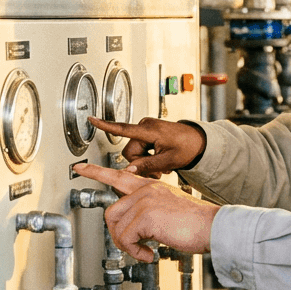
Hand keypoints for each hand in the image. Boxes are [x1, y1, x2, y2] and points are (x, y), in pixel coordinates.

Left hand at [73, 163, 220, 261]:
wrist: (214, 227)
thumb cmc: (198, 224)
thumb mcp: (169, 210)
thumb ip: (149, 212)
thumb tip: (133, 230)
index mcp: (151, 186)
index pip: (119, 174)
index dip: (95, 172)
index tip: (79, 168)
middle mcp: (146, 189)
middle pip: (111, 212)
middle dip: (119, 235)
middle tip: (135, 246)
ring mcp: (145, 200)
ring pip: (117, 227)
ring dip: (128, 245)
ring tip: (145, 250)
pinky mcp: (146, 215)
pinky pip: (127, 239)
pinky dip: (135, 252)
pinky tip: (150, 253)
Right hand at [88, 116, 204, 177]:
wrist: (199, 142)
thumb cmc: (188, 147)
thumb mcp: (168, 160)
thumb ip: (147, 165)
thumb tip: (128, 170)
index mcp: (150, 130)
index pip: (123, 128)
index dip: (106, 126)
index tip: (91, 119)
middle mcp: (145, 126)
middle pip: (130, 152)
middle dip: (141, 163)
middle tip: (158, 170)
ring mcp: (147, 130)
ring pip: (135, 153)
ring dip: (146, 162)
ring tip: (162, 165)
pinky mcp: (148, 133)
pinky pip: (141, 149)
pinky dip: (149, 157)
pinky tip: (160, 160)